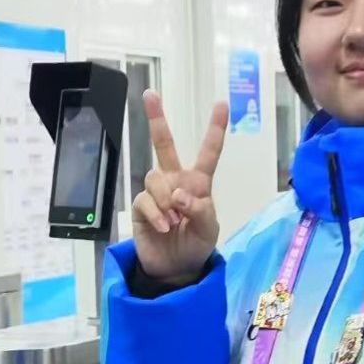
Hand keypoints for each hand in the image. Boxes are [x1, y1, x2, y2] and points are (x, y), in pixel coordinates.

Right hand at [132, 91, 228, 282]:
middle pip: (164, 145)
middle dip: (156, 119)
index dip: (215, 129)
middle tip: (149, 94)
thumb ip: (200, 209)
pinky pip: (145, 200)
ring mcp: (157, 192)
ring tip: (174, 221)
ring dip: (166, 201)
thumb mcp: (210, 228)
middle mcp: (175, 181)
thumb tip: (178, 195)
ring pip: (156, 178)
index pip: (208, 152)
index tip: (221, 104)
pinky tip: (164, 227)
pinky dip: (156, 214)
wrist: (176, 269)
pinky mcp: (141, 206)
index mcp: (199, 182)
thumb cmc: (197, 244)